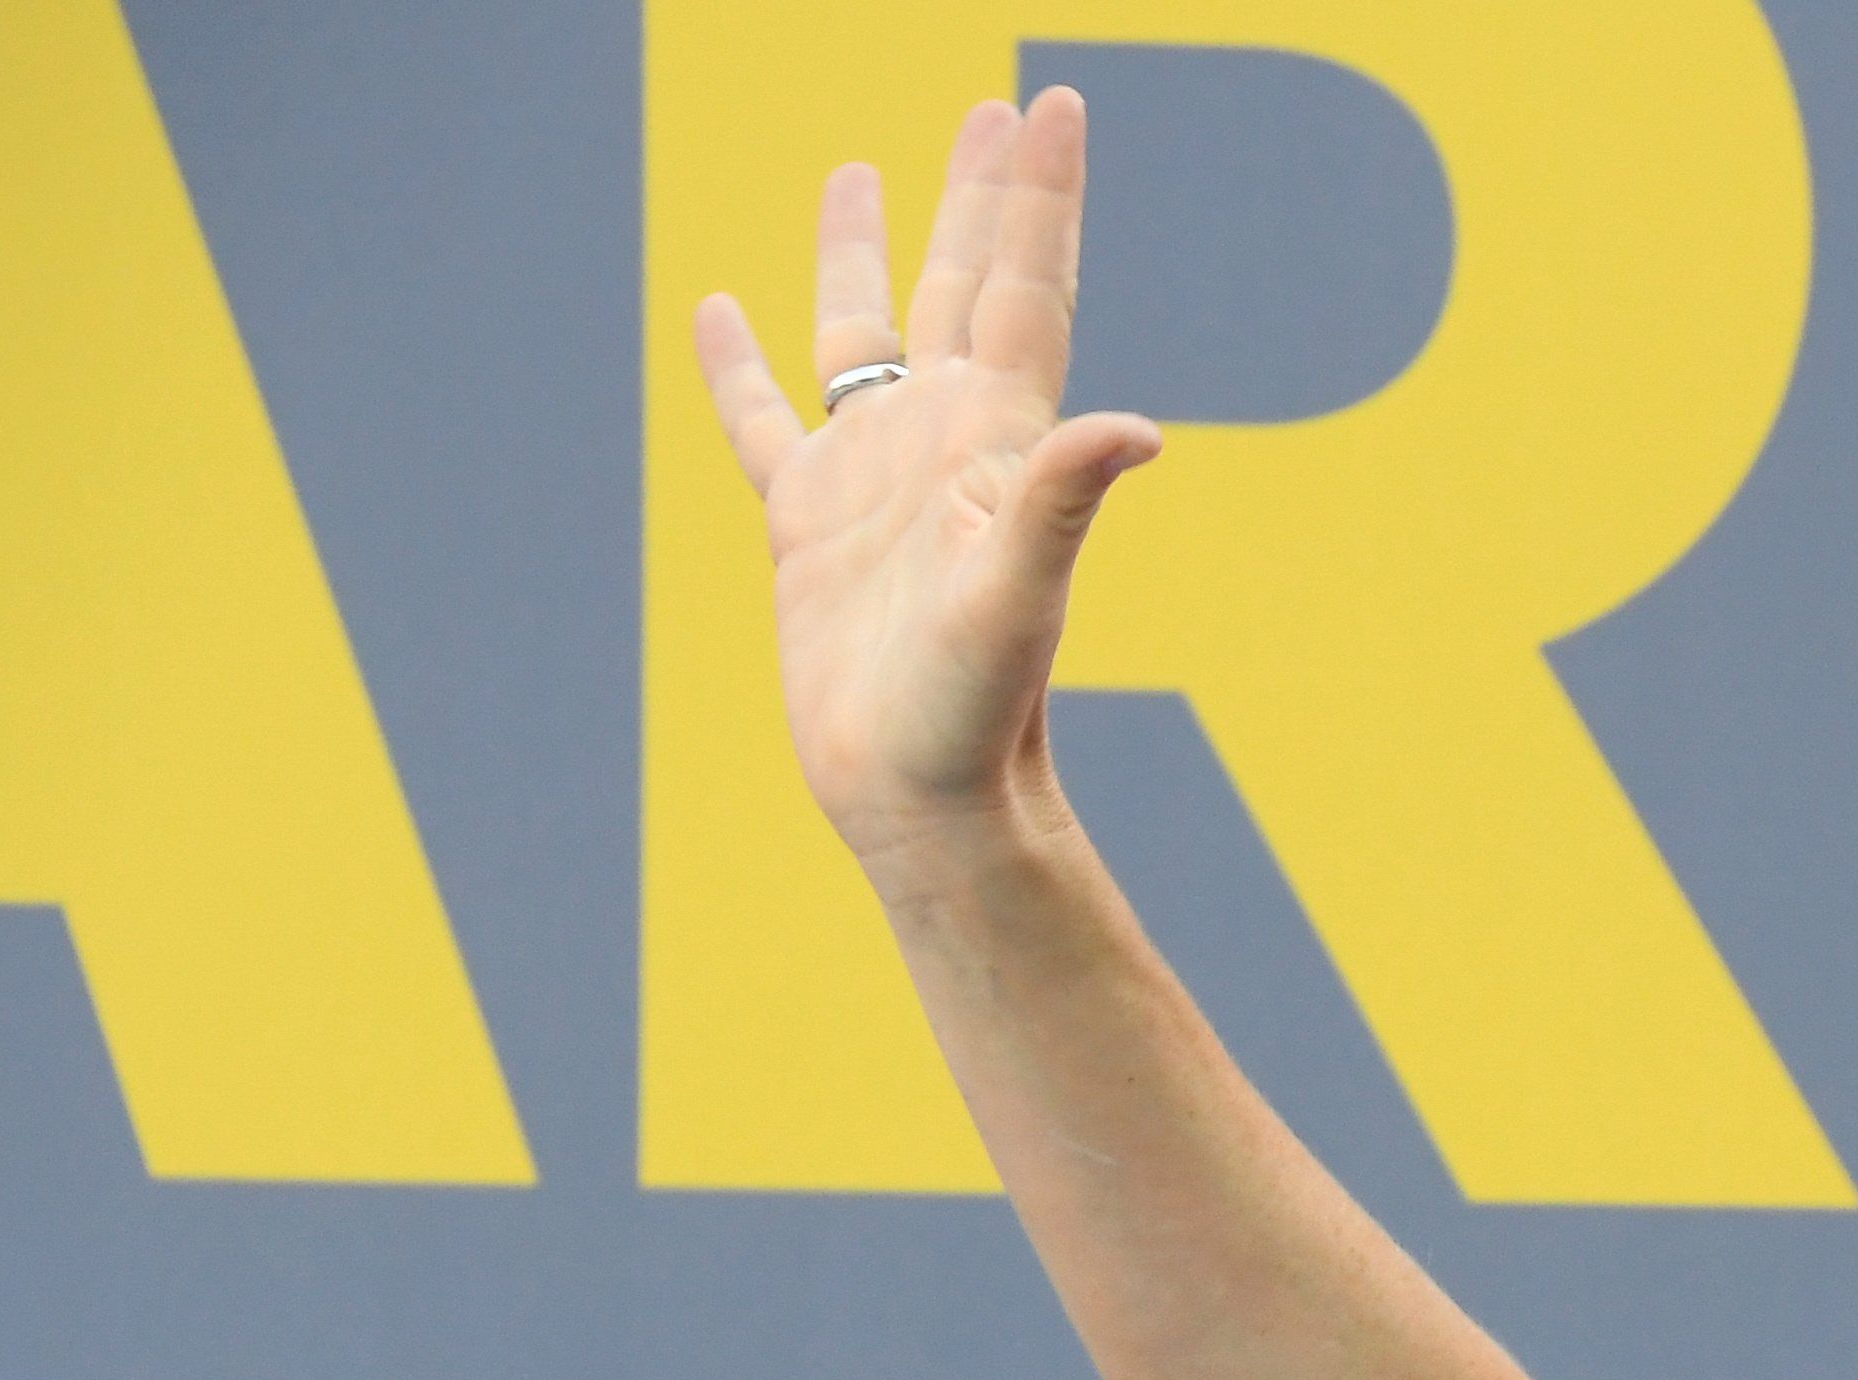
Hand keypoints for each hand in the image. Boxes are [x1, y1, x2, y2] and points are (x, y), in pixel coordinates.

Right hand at [692, 87, 1160, 870]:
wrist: (921, 797)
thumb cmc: (978, 711)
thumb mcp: (1020, 596)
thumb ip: (1064, 501)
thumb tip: (1140, 428)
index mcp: (998, 438)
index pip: (1028, 285)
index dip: (1041, 195)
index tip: (1055, 103)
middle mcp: (940, 441)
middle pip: (963, 284)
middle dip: (978, 195)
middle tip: (993, 107)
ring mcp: (871, 479)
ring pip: (860, 333)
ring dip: (862, 253)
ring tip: (857, 169)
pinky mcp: (807, 528)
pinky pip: (764, 423)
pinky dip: (738, 367)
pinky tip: (717, 311)